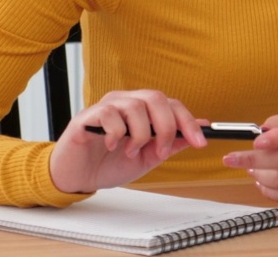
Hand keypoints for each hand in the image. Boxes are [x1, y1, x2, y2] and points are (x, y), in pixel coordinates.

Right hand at [49, 90, 207, 193]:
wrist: (76, 179)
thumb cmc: (109, 164)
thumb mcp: (148, 158)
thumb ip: (171, 143)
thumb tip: (200, 128)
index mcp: (142, 109)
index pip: (171, 104)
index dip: (188, 121)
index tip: (200, 142)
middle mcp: (125, 102)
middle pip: (156, 98)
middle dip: (166, 127)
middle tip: (160, 151)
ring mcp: (106, 106)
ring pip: (135, 106)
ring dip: (139, 134)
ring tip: (131, 152)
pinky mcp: (87, 116)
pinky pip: (109, 114)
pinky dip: (117, 133)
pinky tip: (112, 145)